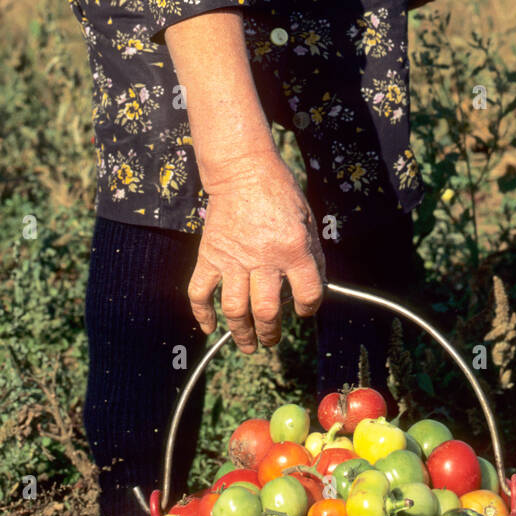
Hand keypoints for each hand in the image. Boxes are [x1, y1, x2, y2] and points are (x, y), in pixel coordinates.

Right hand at [188, 150, 326, 353]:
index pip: (308, 294)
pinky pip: (201, 292)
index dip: (309, 308)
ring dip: (242, 333)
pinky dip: (202, 314)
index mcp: (293, 249)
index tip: (305, 309)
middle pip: (268, 311)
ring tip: (249, 345)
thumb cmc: (280, 193)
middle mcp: (264, 258)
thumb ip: (312, 255)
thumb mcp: (308, 220)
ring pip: (235, 310)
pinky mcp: (210, 255)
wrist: (243, 171)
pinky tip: (209, 328)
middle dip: (272, 332)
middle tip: (272, 339)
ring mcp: (233, 259)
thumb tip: (314, 287)